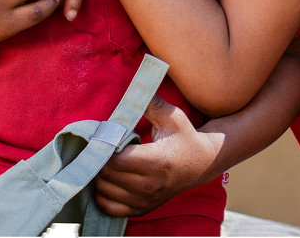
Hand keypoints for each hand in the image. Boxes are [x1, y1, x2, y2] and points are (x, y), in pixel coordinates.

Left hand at [93, 96, 221, 217]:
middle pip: (106, 176)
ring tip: (101, 160)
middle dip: (97, 159)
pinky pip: (109, 208)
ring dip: (97, 175)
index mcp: (157, 162)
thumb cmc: (184, 138)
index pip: (116, 160)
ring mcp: (145, 200)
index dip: (104, 147)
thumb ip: (151, 103)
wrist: (201, 164)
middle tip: (98, 145)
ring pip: (104, 192)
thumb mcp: (173, 117)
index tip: (103, 134)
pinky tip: (106, 180)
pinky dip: (102, 195)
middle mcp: (150, 186)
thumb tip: (134, 90)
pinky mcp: (142, 209)